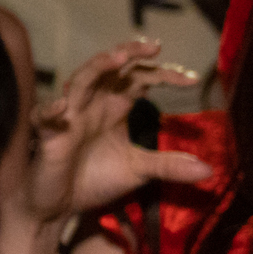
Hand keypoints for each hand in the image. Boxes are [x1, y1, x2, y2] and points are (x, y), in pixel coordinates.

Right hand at [7, 40, 210, 228]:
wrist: (59, 206)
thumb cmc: (93, 179)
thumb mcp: (138, 170)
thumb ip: (169, 165)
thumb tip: (209, 171)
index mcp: (115, 107)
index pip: (140, 78)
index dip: (164, 74)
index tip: (191, 79)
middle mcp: (93, 104)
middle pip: (110, 67)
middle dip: (130, 53)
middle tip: (155, 47)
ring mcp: (69, 117)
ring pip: (80, 81)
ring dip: (97, 67)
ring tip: (117, 58)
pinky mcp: (47, 136)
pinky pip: (43, 117)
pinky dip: (50, 111)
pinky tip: (62, 108)